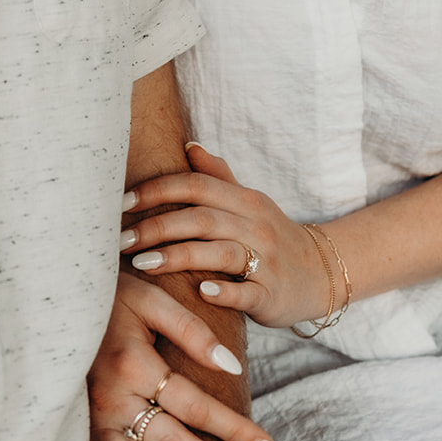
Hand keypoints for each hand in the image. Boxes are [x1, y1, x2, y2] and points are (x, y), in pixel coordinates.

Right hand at [88, 272, 272, 440]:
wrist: (57, 300)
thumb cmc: (111, 295)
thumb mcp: (150, 299)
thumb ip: (191, 330)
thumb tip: (231, 365)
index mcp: (132, 365)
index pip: (195, 406)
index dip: (234, 428)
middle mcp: (113, 399)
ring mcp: (98, 418)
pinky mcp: (89, 426)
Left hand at [121, 146, 334, 330]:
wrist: (322, 274)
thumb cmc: (272, 237)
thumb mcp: (249, 203)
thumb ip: (218, 176)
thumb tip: (189, 145)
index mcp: (244, 200)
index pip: (196, 186)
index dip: (157, 190)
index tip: (123, 203)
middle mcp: (255, 225)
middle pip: (201, 218)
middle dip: (157, 227)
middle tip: (120, 241)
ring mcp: (266, 260)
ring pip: (219, 252)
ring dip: (178, 257)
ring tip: (142, 265)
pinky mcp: (272, 295)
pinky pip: (246, 291)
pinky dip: (224, 290)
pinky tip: (199, 291)